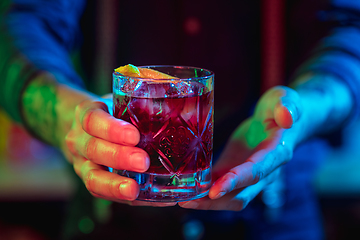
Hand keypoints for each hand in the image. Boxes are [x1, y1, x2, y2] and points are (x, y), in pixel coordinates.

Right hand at [63, 96, 175, 206]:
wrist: (86, 128)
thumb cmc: (112, 112)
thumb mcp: (120, 100)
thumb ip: (143, 101)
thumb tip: (186, 106)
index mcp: (87, 114)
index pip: (93, 119)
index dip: (112, 129)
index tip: (135, 136)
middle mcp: (80, 140)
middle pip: (93, 150)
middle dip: (119, 157)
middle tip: (143, 162)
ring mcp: (83, 164)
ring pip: (92, 178)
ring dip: (114, 185)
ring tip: (134, 190)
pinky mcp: (93, 182)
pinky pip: (104, 194)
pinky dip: (125, 198)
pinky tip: (147, 199)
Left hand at [180, 86, 302, 210]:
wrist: (279, 118)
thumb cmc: (280, 107)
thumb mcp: (285, 99)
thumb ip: (287, 106)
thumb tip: (287, 118)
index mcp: (276, 153)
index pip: (255, 172)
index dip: (235, 182)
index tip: (214, 191)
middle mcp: (265, 171)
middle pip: (241, 194)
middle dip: (215, 201)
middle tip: (188, 201)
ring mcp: (249, 174)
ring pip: (231, 197)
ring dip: (208, 202)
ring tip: (183, 200)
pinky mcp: (235, 169)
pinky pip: (222, 185)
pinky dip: (206, 191)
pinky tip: (188, 190)